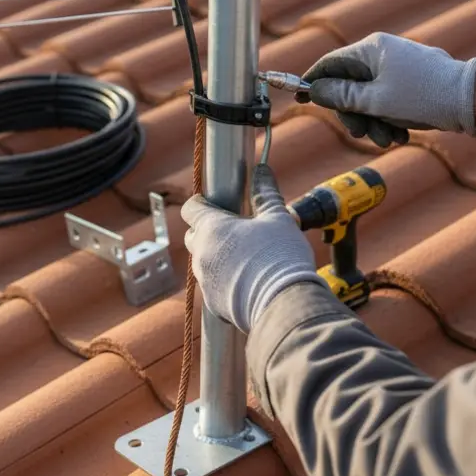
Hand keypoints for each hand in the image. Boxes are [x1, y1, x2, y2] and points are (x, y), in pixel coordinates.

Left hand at [180, 164, 324, 333]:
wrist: (284, 304)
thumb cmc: (280, 256)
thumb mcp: (277, 218)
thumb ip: (266, 194)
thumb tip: (262, 171)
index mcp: (211, 228)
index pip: (191, 208)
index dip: (201, 203)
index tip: (214, 202)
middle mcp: (201, 253)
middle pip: (194, 236)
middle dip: (208, 231)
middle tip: (234, 231)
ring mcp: (205, 281)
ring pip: (204, 263)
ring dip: (217, 258)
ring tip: (245, 259)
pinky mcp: (213, 304)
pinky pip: (214, 287)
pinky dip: (225, 283)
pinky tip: (247, 283)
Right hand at [297, 32, 475, 146]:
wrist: (471, 101)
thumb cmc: (423, 96)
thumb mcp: (375, 101)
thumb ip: (341, 96)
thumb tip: (315, 90)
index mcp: (371, 49)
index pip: (330, 63)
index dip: (313, 82)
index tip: (299, 98)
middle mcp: (383, 54)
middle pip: (349, 85)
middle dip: (354, 114)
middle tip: (360, 134)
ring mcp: (398, 67)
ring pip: (369, 98)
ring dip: (373, 122)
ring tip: (390, 139)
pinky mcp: (411, 82)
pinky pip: (387, 101)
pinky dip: (389, 119)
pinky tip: (401, 133)